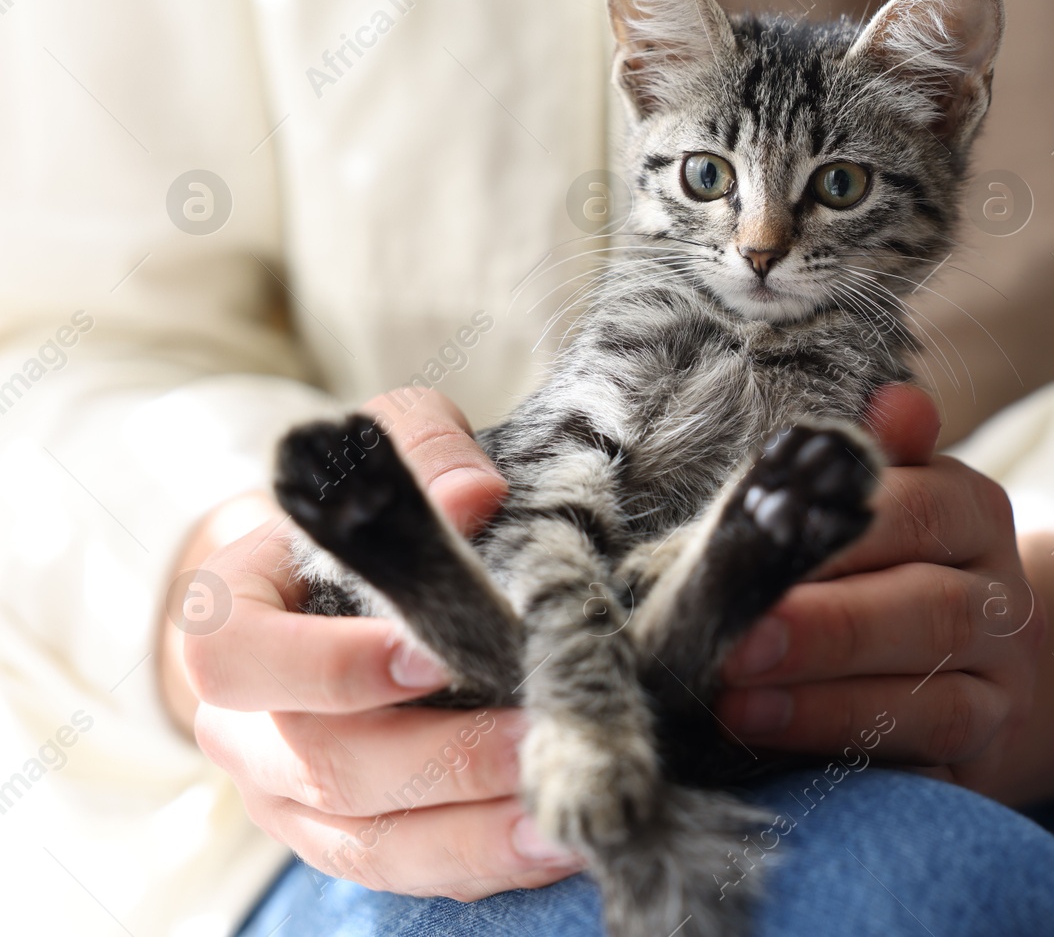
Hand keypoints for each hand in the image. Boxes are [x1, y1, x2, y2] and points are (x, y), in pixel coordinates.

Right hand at [158, 389, 583, 898]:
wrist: (342, 588)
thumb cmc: (362, 513)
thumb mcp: (383, 448)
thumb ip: (422, 447)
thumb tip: (475, 493)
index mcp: (229, 619)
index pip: (239, 658)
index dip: (330, 666)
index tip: (431, 655)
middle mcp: (244, 723)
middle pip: (323, 766)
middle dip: (441, 762)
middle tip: (536, 740)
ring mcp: (289, 795)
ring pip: (366, 842)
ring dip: (470, 836)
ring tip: (561, 820)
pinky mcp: (345, 838)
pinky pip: (402, 871)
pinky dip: (476, 863)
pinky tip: (551, 846)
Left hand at [716, 384, 1046, 794]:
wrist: (947, 663)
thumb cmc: (870, 565)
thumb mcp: (865, 503)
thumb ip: (863, 461)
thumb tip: (892, 401)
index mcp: (973, 511)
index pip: (916, 511)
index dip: (838, 535)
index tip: (751, 548)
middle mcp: (1006, 598)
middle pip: (932, 612)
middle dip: (827, 631)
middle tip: (736, 644)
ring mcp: (1004, 685)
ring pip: (937, 700)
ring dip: (830, 706)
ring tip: (739, 706)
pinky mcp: (985, 756)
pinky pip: (931, 764)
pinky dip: (857, 758)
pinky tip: (784, 755)